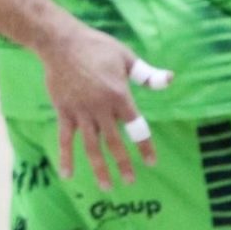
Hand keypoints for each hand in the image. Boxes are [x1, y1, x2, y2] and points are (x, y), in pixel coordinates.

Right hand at [38, 23, 171, 189]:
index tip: (151, 162)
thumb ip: (147, 74)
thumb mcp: (126, 57)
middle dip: (123, 164)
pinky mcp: (64, 111)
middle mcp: (100, 108)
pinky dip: (65, 157)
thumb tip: (170, 79)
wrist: (60, 42)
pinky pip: (65, 138)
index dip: (145, 146)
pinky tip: (68, 174)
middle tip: (131, 182)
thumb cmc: (96, 47)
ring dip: (99, 167)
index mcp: (119, 96)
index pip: (136, 127)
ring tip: (106, 187)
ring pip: (91, 145)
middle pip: (114, 142)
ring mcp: (80, 111)